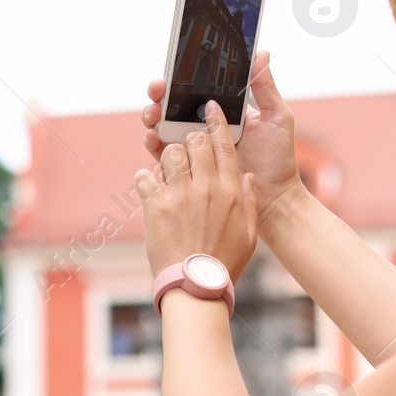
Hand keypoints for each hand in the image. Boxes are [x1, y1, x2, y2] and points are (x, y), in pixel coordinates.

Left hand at [135, 103, 258, 279]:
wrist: (196, 286)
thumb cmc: (224, 262)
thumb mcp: (249, 233)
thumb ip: (250, 200)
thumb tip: (246, 176)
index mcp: (230, 190)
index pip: (224, 144)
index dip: (216, 122)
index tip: (209, 108)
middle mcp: (206, 187)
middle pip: (195, 142)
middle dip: (189, 138)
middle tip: (186, 145)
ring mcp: (179, 195)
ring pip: (169, 153)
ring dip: (167, 156)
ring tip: (169, 167)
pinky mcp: (156, 206)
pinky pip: (145, 177)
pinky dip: (145, 178)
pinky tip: (149, 184)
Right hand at [141, 50, 305, 236]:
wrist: (275, 197)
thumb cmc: (278, 158)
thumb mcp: (276, 117)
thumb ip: (265, 87)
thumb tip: (261, 53)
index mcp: (222, 112)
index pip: (194, 90)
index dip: (178, 80)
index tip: (170, 73)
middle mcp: (204, 127)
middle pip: (173, 106)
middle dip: (159, 96)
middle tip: (157, 92)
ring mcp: (194, 149)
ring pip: (163, 127)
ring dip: (152, 117)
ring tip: (153, 115)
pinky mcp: (187, 170)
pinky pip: (164, 156)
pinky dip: (154, 145)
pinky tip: (154, 138)